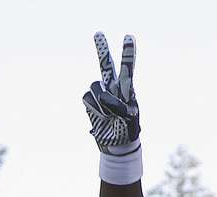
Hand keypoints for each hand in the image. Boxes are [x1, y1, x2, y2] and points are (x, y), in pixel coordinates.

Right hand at [82, 33, 139, 153]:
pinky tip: (100, 117)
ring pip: (95, 87)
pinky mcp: (89, 102)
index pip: (127, 67)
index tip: (128, 37)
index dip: (127, 52)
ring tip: (108, 115)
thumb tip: (102, 96)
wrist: (116, 143)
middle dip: (102, 49)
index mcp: (126, 88)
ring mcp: (100, 94)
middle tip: (98, 33)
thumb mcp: (129, 119)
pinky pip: (87, 99)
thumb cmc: (127, 129)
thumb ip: (118, 105)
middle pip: (106, 64)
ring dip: (100, 100)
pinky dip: (93, 108)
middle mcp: (112, 87)